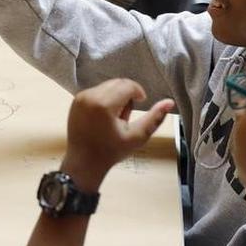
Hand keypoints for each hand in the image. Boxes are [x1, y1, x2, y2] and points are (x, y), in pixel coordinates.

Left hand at [60, 79, 174, 189]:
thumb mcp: (137, 137)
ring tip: (115, 118)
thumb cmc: (111, 152)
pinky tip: (104, 118)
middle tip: (126, 116)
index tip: (141, 103)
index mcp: (104, 104)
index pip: (127, 85)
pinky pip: (97, 91)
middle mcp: (90, 96)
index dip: (138, 92)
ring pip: (107, 86)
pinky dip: (105, 99)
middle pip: (117, 83)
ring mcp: (81, 97)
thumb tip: (169, 102)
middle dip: (126, 95)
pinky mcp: (76, 100)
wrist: (83, 162)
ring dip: (116, 96)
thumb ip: (154, 118)